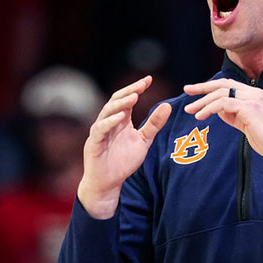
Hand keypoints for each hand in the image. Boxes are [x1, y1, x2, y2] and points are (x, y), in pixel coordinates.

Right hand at [78, 76, 171, 218]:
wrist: (108, 183)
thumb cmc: (123, 162)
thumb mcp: (143, 142)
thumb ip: (154, 125)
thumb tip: (168, 105)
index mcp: (120, 120)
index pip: (127, 98)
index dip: (137, 88)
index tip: (149, 80)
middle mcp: (108, 122)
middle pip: (117, 100)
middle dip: (130, 91)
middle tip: (142, 84)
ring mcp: (100, 131)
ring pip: (107, 111)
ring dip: (121, 103)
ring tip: (134, 96)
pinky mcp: (94, 143)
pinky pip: (100, 128)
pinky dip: (110, 121)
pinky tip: (121, 117)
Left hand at [183, 80, 262, 162]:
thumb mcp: (246, 123)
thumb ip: (233, 114)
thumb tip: (216, 110)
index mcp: (254, 94)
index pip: (228, 84)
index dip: (209, 86)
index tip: (193, 90)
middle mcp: (254, 92)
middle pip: (222, 84)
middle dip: (202, 87)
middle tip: (186, 91)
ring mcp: (253, 99)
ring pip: (221, 93)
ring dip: (203, 101)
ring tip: (191, 110)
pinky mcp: (250, 108)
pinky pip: (224, 103)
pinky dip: (209, 109)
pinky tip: (201, 116)